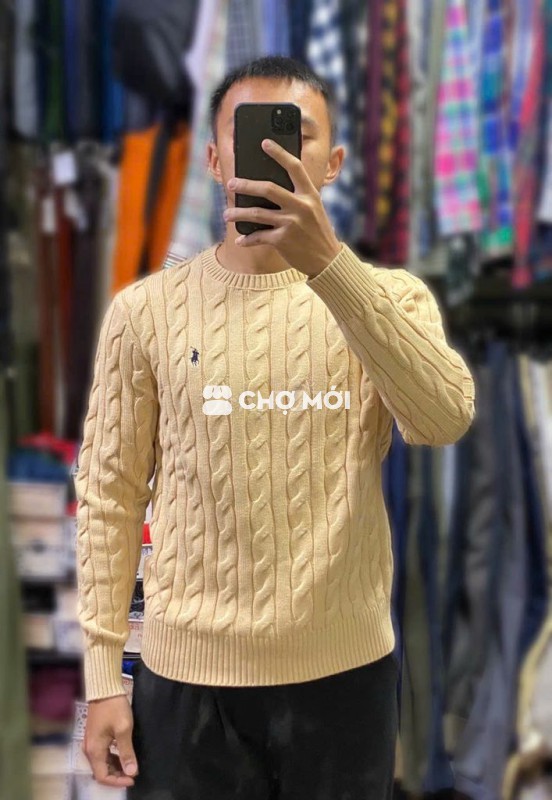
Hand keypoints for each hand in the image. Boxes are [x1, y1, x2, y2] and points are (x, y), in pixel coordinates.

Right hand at [82, 695, 138, 787]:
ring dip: (115, 766)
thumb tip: (132, 772)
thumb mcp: (124, 729)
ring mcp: (91, 742)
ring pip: (102, 762)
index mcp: (94, 750)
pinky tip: (124, 754)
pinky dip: (112, 757)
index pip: (102, 776)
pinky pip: (102, 753)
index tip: (132, 778)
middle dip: (117, 775)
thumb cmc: (114, 707)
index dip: (117, 781)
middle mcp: (89, 749)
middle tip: (133, 773)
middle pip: (101, 770)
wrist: (104, 688)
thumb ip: (127, 752)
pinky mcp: (95, 736)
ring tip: (131, 765)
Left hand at [223, 138, 341, 276]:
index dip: (279, 153)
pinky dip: (247, 239)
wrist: (327, 261)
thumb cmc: (318, 233)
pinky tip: (240, 240)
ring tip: (226, 214)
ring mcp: (291, 223)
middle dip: (246, 185)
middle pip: (268, 189)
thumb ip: (298, 198)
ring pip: (256, 213)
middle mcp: (301, 206)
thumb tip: (268, 190)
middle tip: (231, 183)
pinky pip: (258, 236)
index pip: (294, 167)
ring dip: (238, 213)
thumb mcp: (314, 210)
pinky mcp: (282, 240)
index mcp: (310, 195)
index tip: (265, 143)